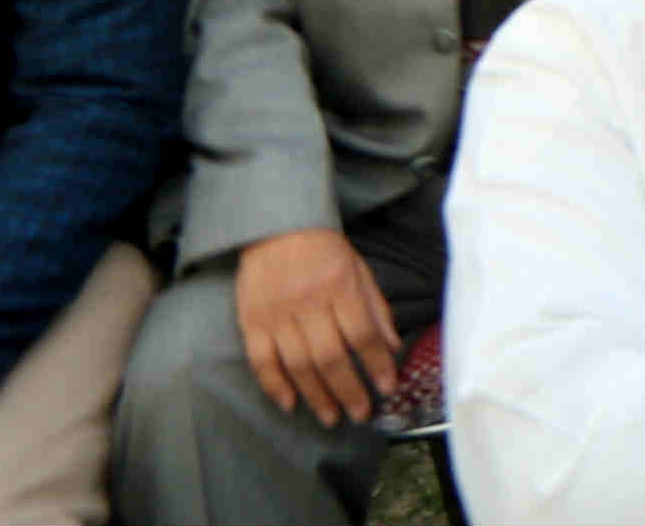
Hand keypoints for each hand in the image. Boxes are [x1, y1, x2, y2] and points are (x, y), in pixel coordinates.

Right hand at [233, 227, 399, 425]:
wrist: (276, 227)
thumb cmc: (325, 251)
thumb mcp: (360, 271)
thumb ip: (376, 309)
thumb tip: (393, 348)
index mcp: (341, 287)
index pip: (362, 334)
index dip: (376, 364)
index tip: (388, 387)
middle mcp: (309, 302)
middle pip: (330, 356)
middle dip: (348, 390)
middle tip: (360, 414)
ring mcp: (277, 314)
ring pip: (297, 364)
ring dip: (316, 396)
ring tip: (332, 417)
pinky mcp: (251, 321)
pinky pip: (261, 360)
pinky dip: (274, 385)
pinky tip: (290, 404)